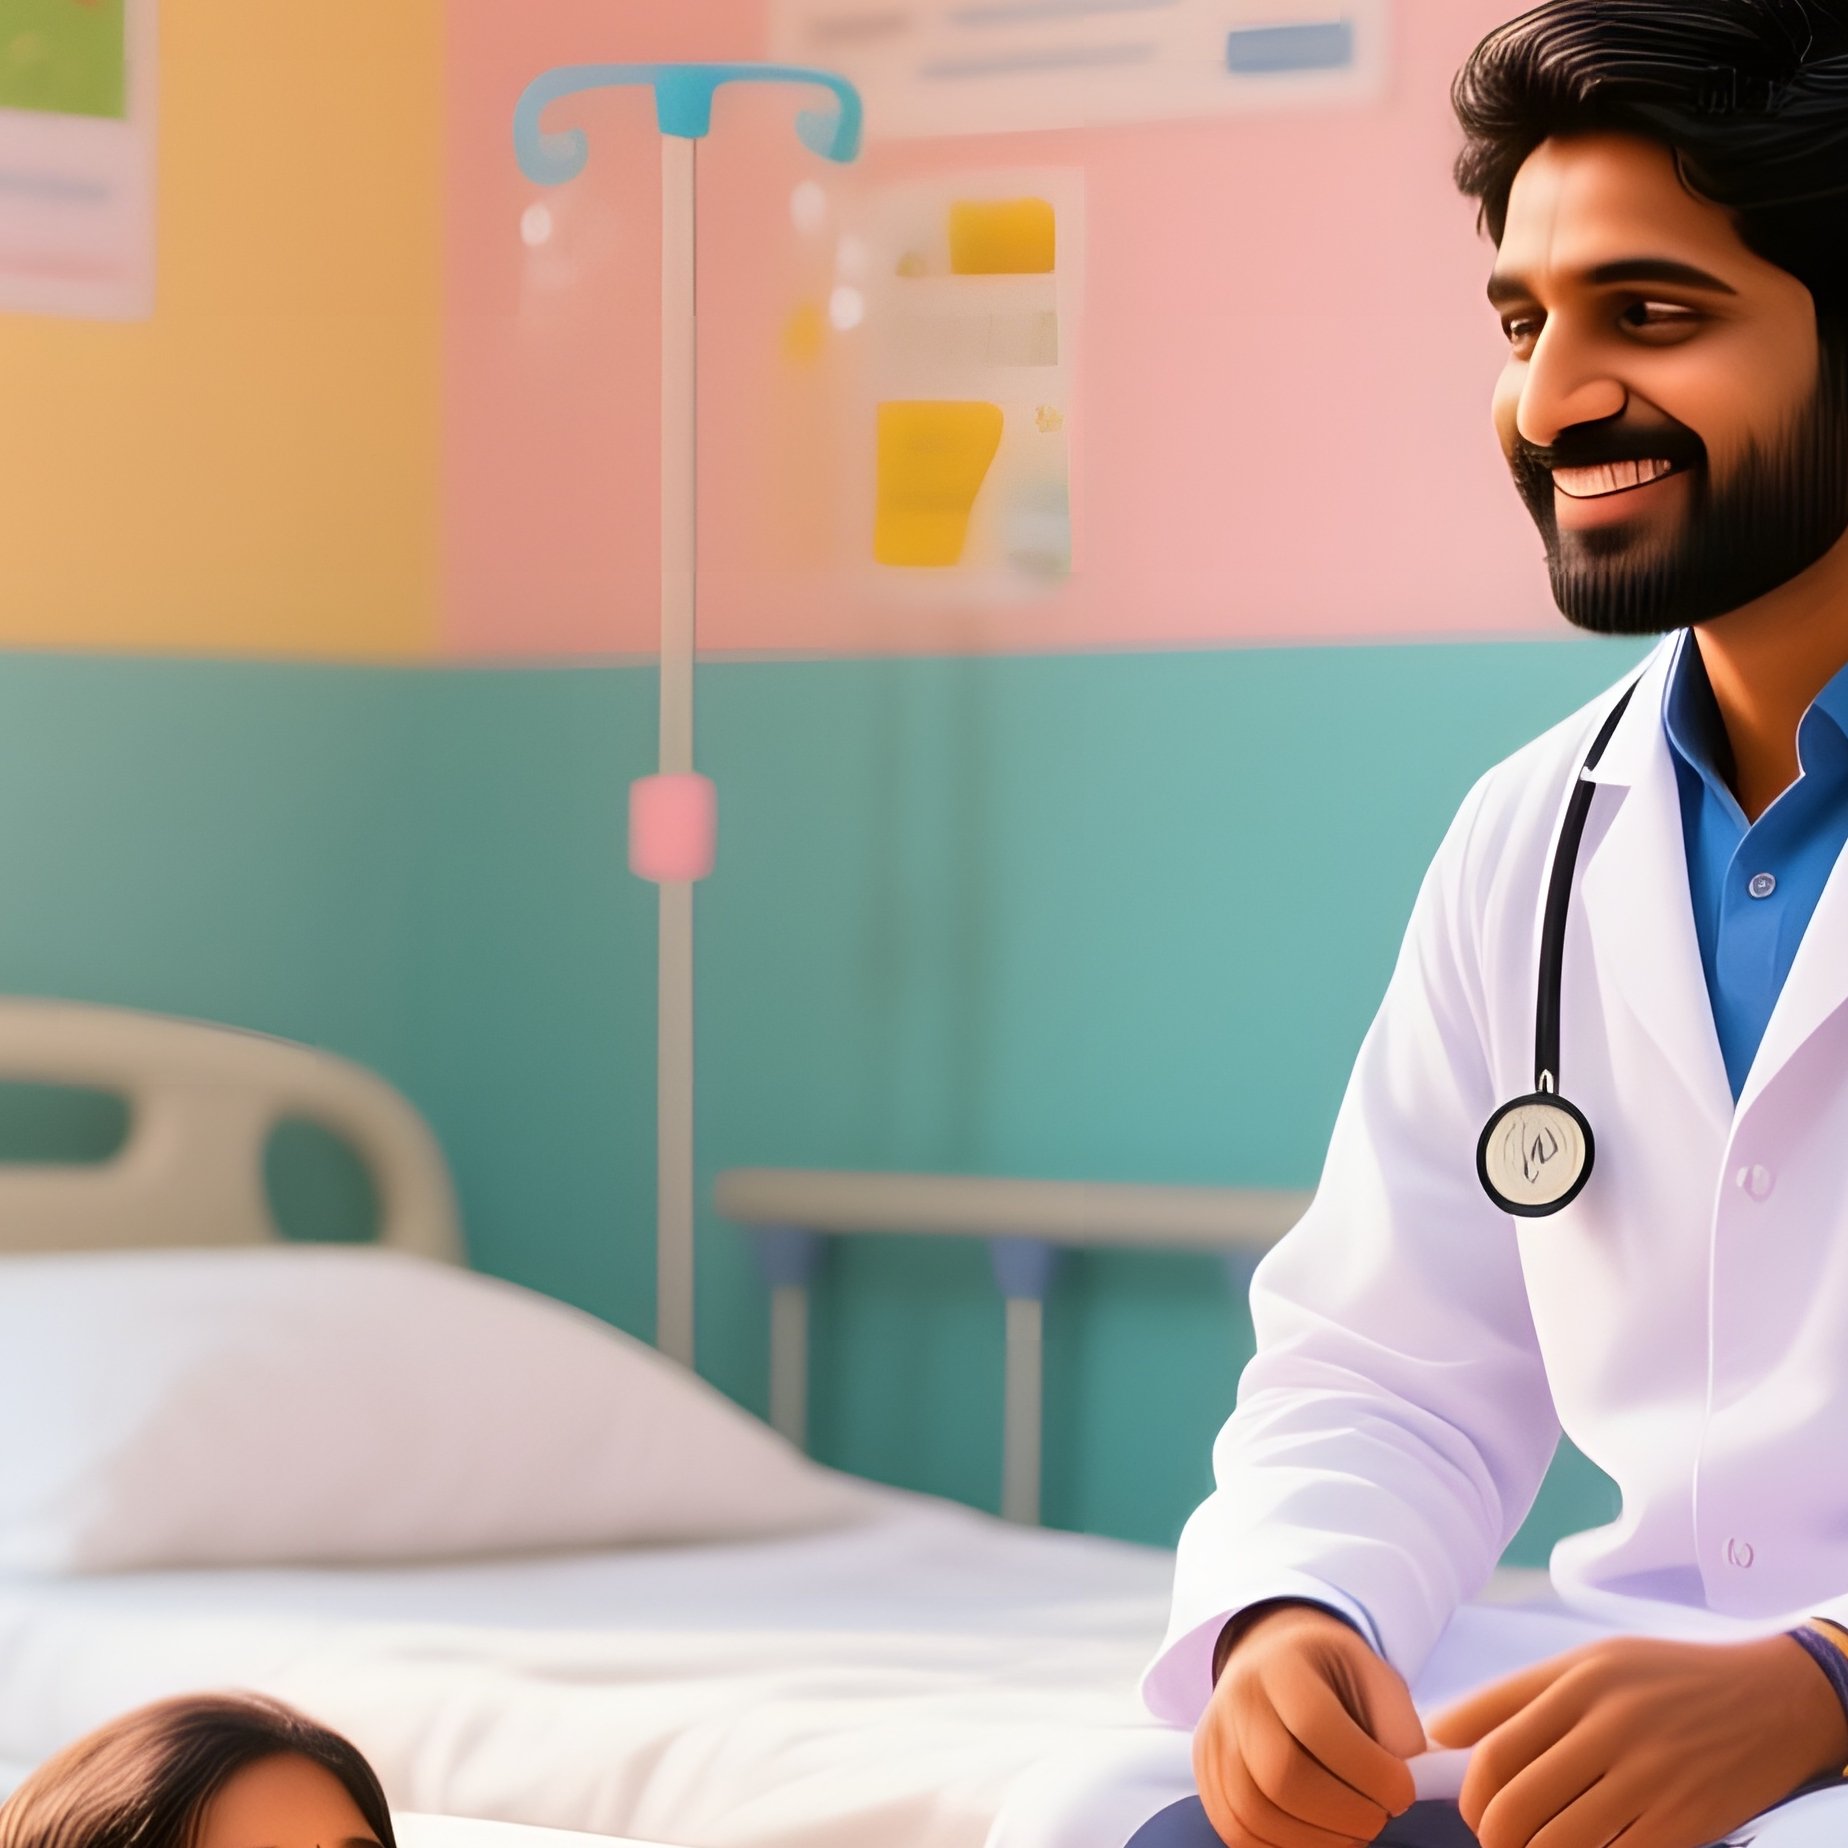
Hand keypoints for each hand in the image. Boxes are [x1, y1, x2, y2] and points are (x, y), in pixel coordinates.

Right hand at [1193, 1601, 1425, 1846]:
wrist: (1271, 1661)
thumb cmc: (1331, 1676)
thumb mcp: (1371, 1673)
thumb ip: (1395, 1721)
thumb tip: (1404, 1774)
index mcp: (1281, 1664)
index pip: (1316, 1724)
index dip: (1368, 1771)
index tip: (1403, 1792)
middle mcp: (1237, 1698)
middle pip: (1280, 1776)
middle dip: (1344, 1814)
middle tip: (1379, 1819)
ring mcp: (1215, 1739)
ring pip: (1255, 1813)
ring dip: (1317, 1842)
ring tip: (1354, 1832)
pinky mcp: (1207, 1776)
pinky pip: (1238, 1831)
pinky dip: (1284, 1847)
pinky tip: (1320, 1837)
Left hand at [1425, 1632, 1847, 1847]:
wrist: (1771, 1699)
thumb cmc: (1667, 1679)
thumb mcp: (1589, 1662)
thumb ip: (1514, 1695)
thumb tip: (1440, 1731)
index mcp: (1578, 1682)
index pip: (1495, 1751)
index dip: (1470, 1793)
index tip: (1472, 1808)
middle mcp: (1609, 1727)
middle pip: (1515, 1803)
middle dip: (1492, 1834)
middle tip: (1497, 1838)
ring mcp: (1648, 1778)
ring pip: (1557, 1841)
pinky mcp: (1683, 1822)